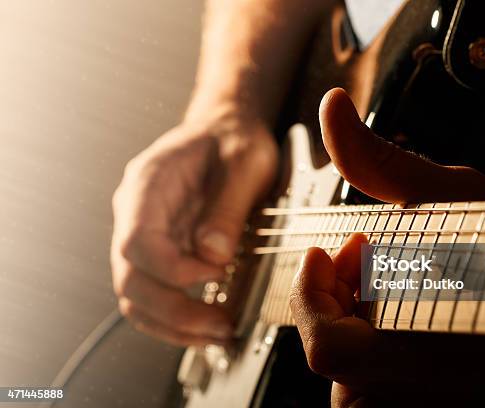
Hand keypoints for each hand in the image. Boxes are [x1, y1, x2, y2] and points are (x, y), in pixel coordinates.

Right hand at [111, 115, 277, 345]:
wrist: (226, 132)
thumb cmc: (233, 140)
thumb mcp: (244, 161)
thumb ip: (228, 206)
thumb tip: (214, 254)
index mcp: (148, 184)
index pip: (137, 241)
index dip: (172, 269)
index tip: (215, 273)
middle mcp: (136, 214)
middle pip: (130, 279)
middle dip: (174, 311)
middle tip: (219, 326)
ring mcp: (146, 236)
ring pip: (136, 297)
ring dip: (173, 325)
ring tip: (217, 336)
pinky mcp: (162, 254)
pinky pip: (155, 296)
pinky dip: (176, 321)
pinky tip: (206, 330)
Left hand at [290, 88, 484, 405]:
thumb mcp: (452, 197)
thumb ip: (383, 161)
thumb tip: (331, 106)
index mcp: (434, 347)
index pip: (330, 350)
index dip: (313, 300)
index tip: (325, 255)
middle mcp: (433, 393)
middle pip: (337, 372)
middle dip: (338, 312)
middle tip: (362, 272)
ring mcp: (435, 407)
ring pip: (359, 389)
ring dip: (358, 338)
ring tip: (388, 299)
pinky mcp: (436, 407)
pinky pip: (381, 395)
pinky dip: (377, 358)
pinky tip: (402, 325)